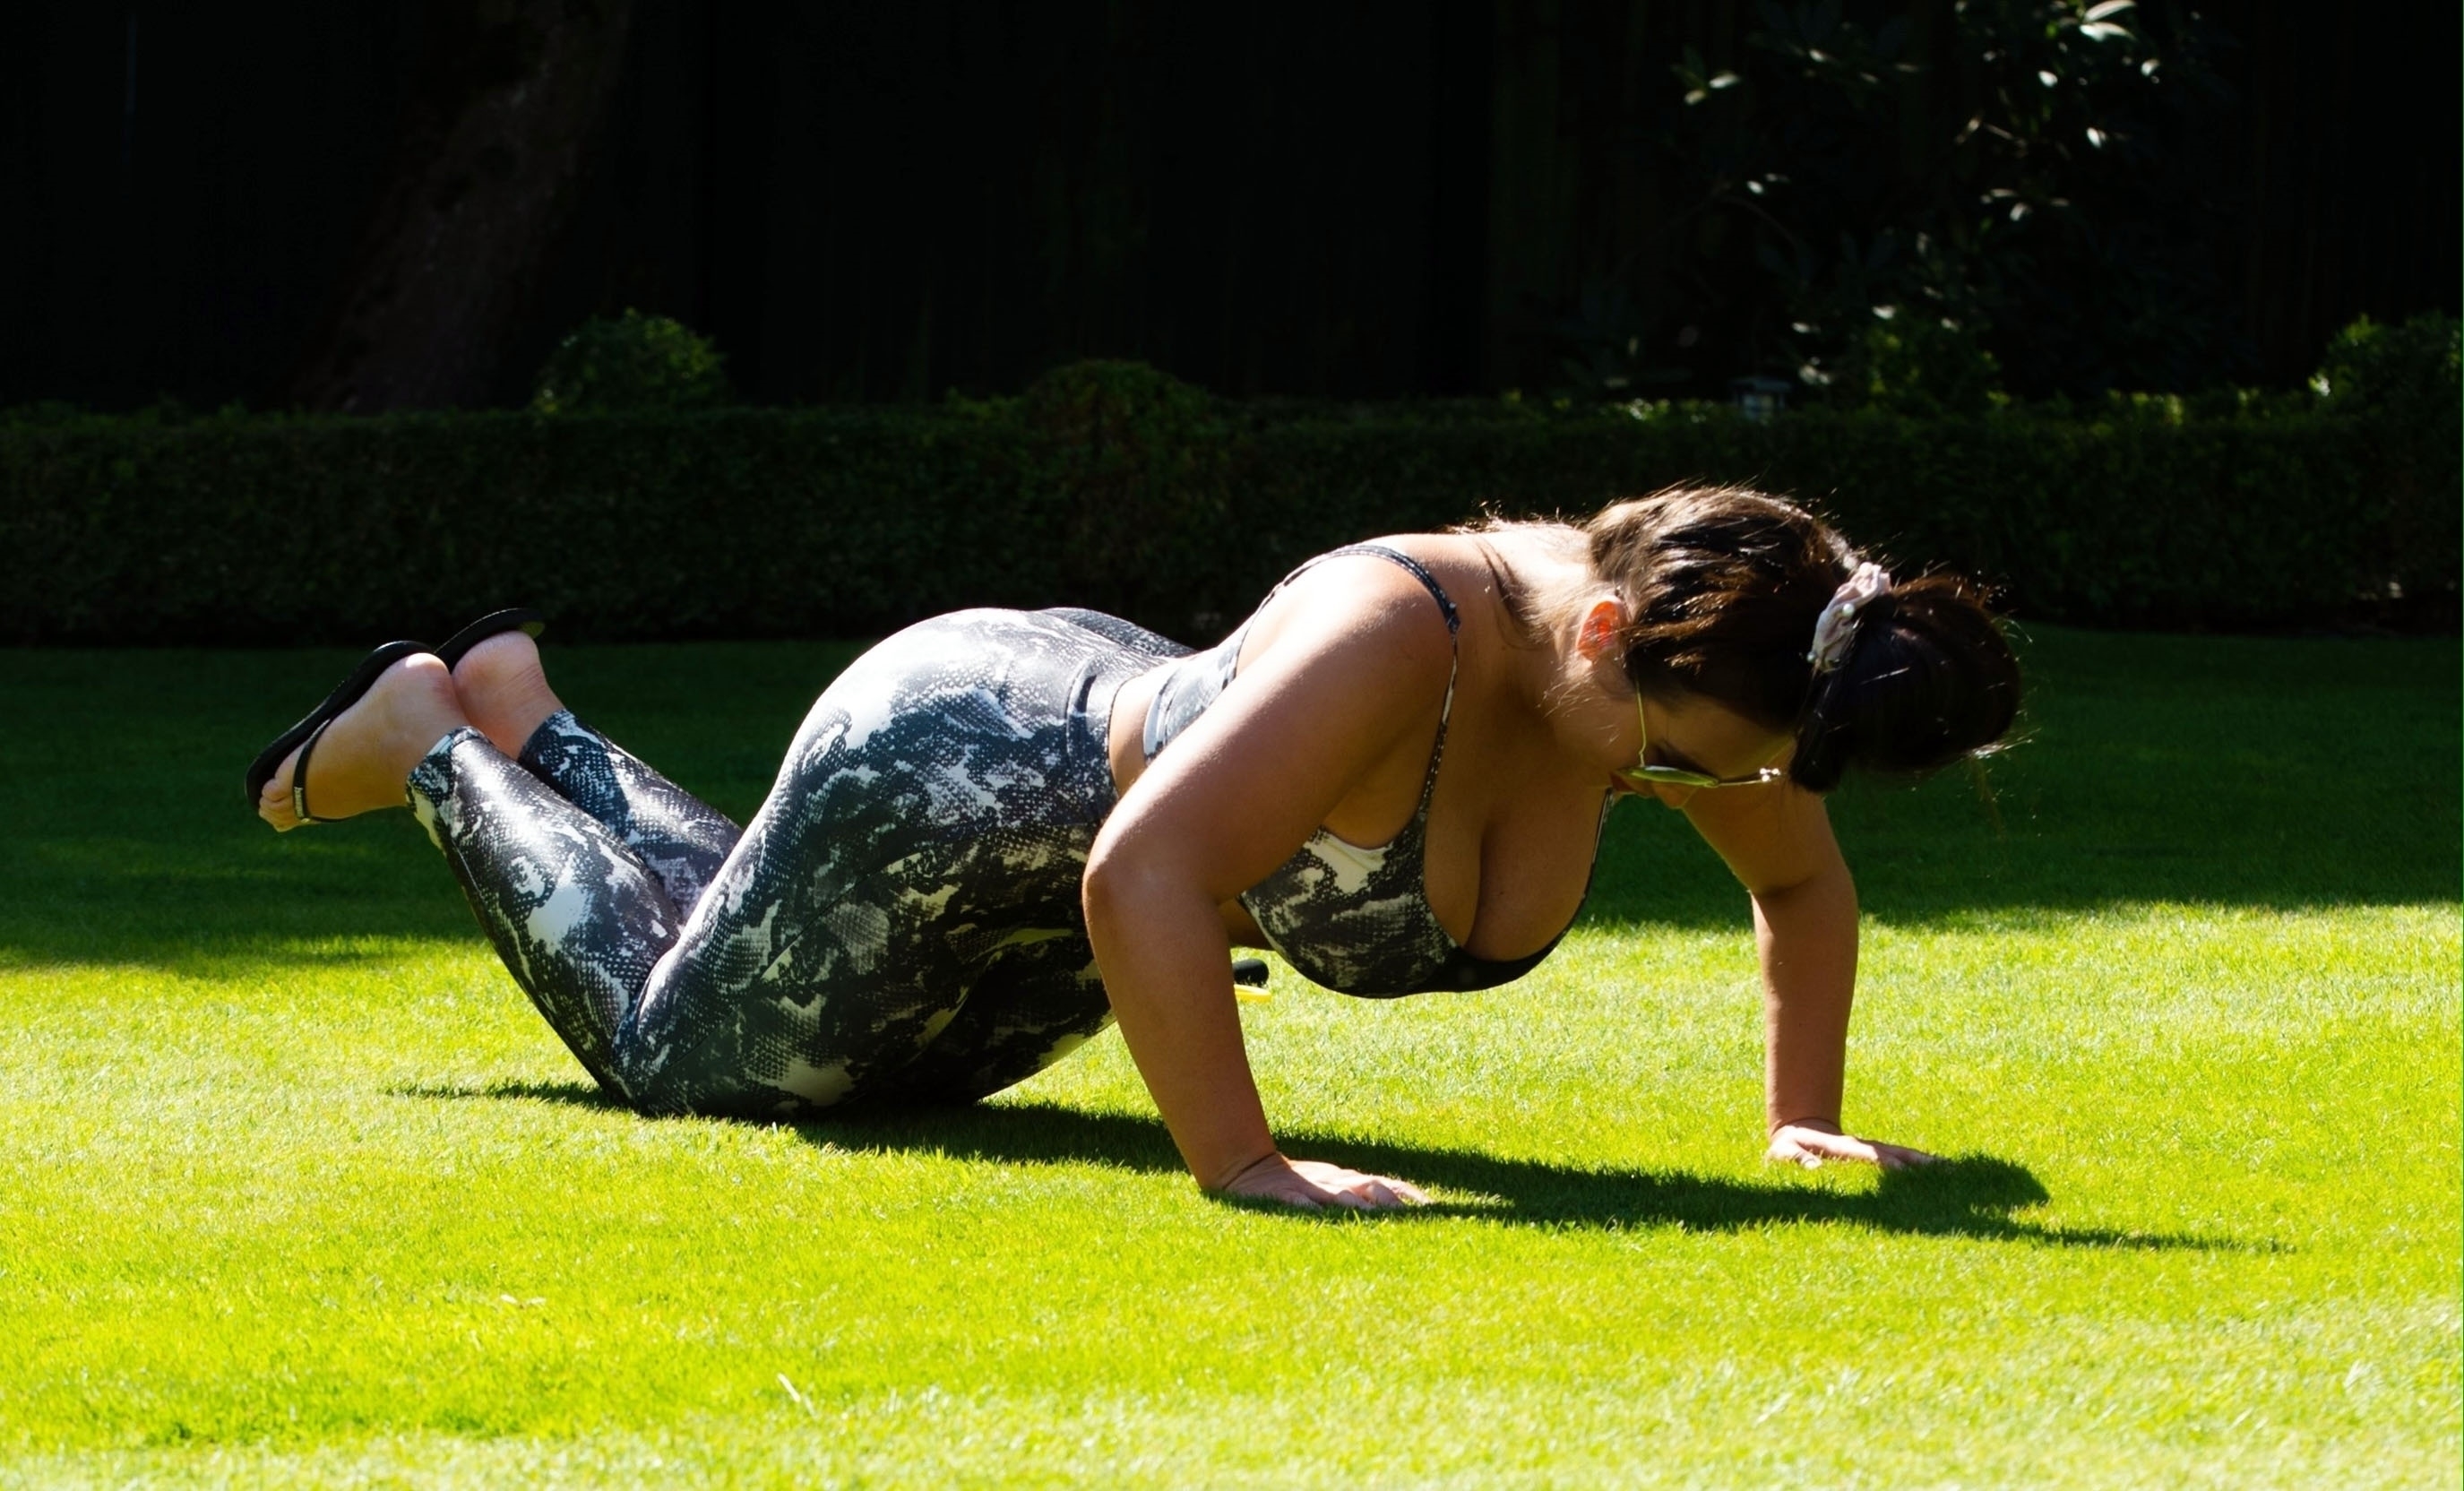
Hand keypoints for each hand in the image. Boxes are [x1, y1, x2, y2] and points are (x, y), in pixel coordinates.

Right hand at [1214, 1152, 1429, 1210]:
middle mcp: (1335, 1183)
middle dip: (1392, 1203)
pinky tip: (1320, 1218)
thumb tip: (1402, 1203)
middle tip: (1415, 1219)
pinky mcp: (1283, 1197)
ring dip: (1359, 1208)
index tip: (1435, 1210)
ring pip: (1339, 1196)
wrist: (1247, 1168)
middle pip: (1370, 1188)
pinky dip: (1310, 1210)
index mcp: (1348, 1181)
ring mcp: (1309, 1189)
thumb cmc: (1298, 1183)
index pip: (1388, 1185)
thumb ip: (1362, 1194)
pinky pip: (1298, 1204)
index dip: (1411, 1196)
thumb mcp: (1332, 1185)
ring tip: (1379, 1221)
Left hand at [1766, 1122, 1936, 1170]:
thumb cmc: (1788, 1147)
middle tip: (1943, 1170)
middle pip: (1894, 1153)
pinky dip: (1919, 1167)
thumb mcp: (1784, 1153)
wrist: (1796, 1132)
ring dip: (1924, 1163)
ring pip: (1902, 1156)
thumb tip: (1815, 1167)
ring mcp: (1870, 1151)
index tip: (1901, 1171)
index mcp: (1841, 1148)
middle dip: (1916, 1162)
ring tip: (1952, 1171)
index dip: (1883, 1163)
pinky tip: (1939, 1174)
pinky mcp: (1874, 1157)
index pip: (1867, 1155)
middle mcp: (1862, 1147)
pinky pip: (1900, 1161)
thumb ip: (1797, 1159)